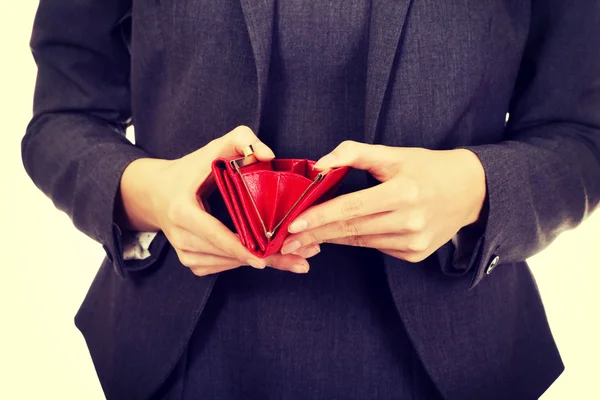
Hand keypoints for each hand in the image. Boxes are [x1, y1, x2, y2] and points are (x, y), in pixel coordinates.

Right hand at [117, 126, 314, 275]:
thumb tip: (268, 155)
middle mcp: (180, 237)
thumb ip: (242, 139)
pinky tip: (268, 257)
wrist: (155, 193)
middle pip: (228, 254)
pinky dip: (245, 262)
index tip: (264, 259)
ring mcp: (184, 254)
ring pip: (229, 264)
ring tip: (295, 260)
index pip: (215, 234)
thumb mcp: (212, 148)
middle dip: (267, 259)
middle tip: (302, 262)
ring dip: (262, 263)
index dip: (240, 248)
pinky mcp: (191, 262)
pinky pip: (223, 267)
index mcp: (182, 211)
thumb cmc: (188, 170)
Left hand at [280, 141, 485, 262]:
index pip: (351, 208)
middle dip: (315, 235)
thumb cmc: (426, 167)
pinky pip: (377, 247)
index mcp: (403, 192)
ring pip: (361, 241)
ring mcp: (414, 242)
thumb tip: (320, 165)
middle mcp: (410, 221)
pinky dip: (357, 240)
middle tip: (286, 241)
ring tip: (304, 239)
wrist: (469, 191)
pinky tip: (340, 236)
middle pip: (351, 229)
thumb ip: (354, 154)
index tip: (292, 224)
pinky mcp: (416, 254)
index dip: (319, 217)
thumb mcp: (393, 153)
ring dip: (331, 240)